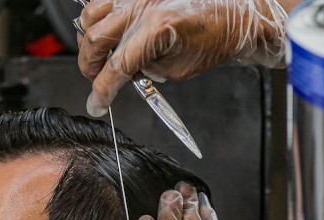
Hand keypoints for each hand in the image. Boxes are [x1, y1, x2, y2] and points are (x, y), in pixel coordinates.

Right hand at [78, 0, 289, 116]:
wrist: (232, 15)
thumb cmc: (214, 39)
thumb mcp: (179, 70)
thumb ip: (146, 71)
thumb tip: (125, 72)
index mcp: (156, 29)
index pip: (117, 66)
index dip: (102, 90)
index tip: (97, 104)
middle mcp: (142, 6)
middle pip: (95, 39)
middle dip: (90, 66)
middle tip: (96, 81)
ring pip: (92, 15)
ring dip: (90, 39)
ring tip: (100, 55)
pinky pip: (104, 0)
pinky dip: (98, 17)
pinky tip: (107, 31)